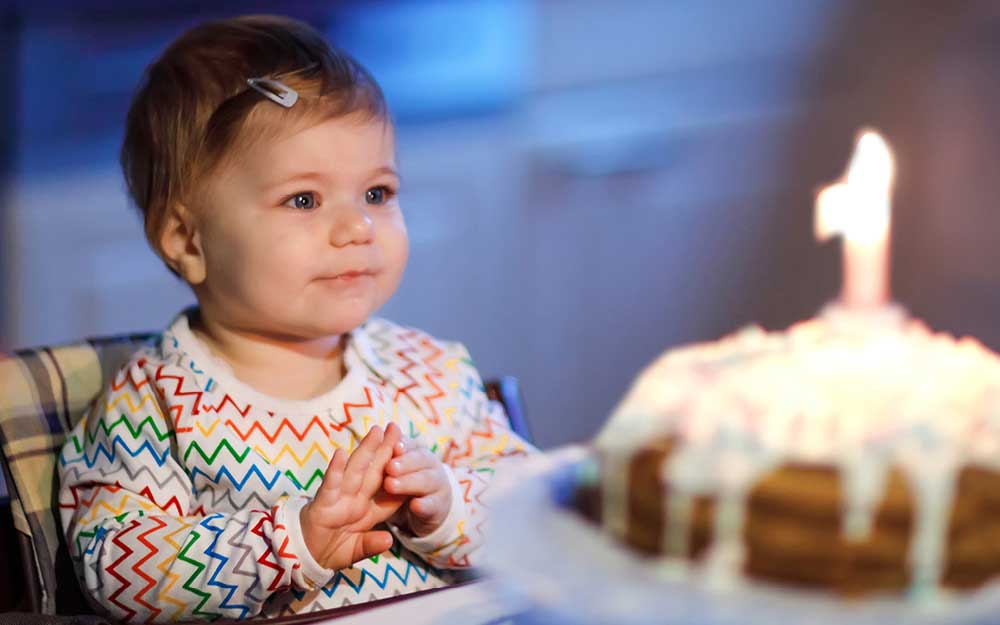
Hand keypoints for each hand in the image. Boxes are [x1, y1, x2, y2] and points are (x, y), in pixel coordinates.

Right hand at [299, 423, 405, 570]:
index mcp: (368, 510)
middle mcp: (355, 499)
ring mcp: (338, 499)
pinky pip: (330, 485)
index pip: (389, 491)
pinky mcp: (322, 503)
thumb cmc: (331, 550)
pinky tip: (341, 454)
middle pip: (374, 471)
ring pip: (355, 471)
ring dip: (365, 451)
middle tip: (397, 428)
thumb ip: (371, 545)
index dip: (402, 475)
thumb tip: (389, 541)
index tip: (416, 460)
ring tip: (376, 431)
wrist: (304, 558)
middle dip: (386, 449)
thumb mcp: (355, 552)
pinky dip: (335, 470)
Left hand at [384, 439, 452, 536]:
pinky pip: (433, 504)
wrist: (429, 504)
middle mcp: (430, 464)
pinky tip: (415, 505)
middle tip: (389, 467)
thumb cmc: (403, 481)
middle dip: (405, 462)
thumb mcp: (394, 468)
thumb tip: (374, 436)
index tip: (393, 446)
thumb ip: (385, 456)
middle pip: (420, 459)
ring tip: (390, 485)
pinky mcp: (439, 505)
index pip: (411, 444)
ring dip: (409, 483)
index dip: (403, 445)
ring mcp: (438, 484)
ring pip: (426, 481)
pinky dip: (424, 505)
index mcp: (417, 451)